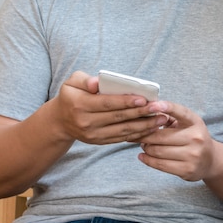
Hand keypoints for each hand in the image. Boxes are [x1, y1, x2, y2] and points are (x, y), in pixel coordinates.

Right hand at [50, 71, 168, 144]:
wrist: (60, 120)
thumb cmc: (71, 95)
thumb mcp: (72, 82)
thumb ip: (85, 80)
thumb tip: (97, 83)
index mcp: (79, 105)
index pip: (106, 103)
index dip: (125, 102)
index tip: (143, 99)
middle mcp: (86, 122)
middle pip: (118, 117)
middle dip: (140, 113)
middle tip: (159, 108)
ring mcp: (93, 135)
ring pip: (123, 130)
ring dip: (144, 126)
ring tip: (161, 119)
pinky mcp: (99, 142)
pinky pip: (121, 138)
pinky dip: (137, 134)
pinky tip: (151, 128)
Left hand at [135, 101, 217, 181]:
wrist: (210, 160)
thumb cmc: (193, 138)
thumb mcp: (188, 124)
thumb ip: (170, 117)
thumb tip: (147, 112)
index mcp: (196, 122)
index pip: (181, 112)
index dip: (167, 107)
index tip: (153, 104)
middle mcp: (196, 138)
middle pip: (162, 136)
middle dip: (145, 135)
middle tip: (137, 134)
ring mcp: (192, 155)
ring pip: (158, 151)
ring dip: (146, 148)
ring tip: (143, 145)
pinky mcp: (187, 170)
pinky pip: (161, 165)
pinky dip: (148, 160)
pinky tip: (143, 156)